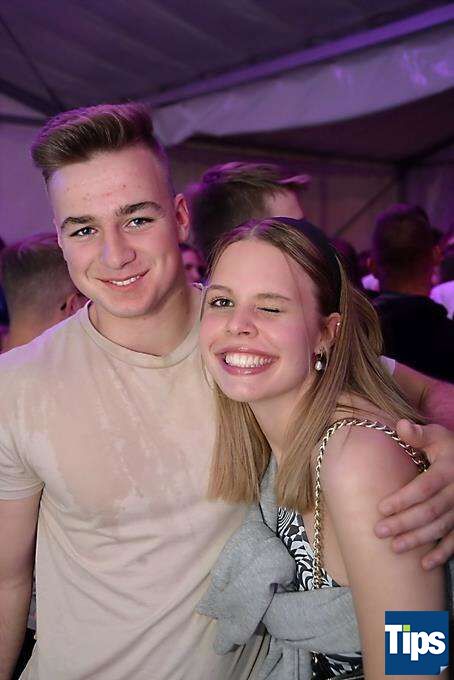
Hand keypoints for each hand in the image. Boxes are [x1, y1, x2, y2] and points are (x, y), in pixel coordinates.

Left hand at [374, 419, 453, 568]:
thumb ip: (420, 434)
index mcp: (447, 470)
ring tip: (394, 548)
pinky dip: (442, 554)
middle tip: (379, 531)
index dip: (403, 499)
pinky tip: (424, 564)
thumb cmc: (451, 449)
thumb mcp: (439, 436)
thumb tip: (401, 425)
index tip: (381, 508)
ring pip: (440, 528)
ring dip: (418, 539)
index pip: (423, 488)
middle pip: (429, 511)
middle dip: (404, 523)